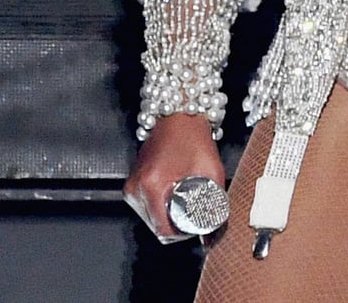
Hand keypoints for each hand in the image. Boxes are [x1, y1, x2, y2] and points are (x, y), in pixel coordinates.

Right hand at [123, 113, 224, 243]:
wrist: (178, 114)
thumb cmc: (193, 137)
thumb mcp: (211, 169)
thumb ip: (215, 200)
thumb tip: (215, 227)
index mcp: (152, 185)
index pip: (162, 228)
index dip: (182, 233)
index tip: (196, 228)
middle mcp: (137, 188)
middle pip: (155, 225)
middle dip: (176, 225)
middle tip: (195, 215)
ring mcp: (132, 185)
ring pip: (149, 217)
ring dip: (167, 217)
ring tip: (186, 204)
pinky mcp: (133, 182)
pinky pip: (145, 205)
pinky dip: (160, 207)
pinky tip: (175, 196)